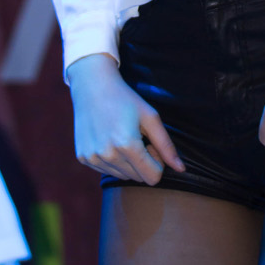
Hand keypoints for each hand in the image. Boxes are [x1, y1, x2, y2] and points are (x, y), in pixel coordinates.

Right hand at [67, 53, 184, 185]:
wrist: (92, 86)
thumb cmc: (125, 99)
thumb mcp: (150, 117)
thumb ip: (167, 146)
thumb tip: (181, 169)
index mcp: (127, 145)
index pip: (152, 178)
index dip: (157, 162)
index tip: (151, 143)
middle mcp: (108, 155)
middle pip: (138, 178)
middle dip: (143, 163)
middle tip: (138, 138)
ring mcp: (93, 158)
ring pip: (122, 176)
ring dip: (128, 163)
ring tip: (123, 137)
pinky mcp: (83, 158)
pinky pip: (106, 171)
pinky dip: (112, 160)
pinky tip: (109, 139)